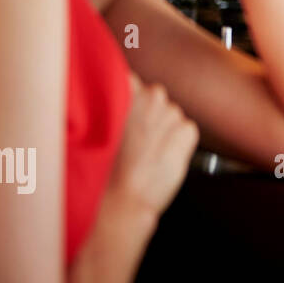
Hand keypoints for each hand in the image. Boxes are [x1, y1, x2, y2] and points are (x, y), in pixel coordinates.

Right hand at [106, 72, 199, 218]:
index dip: (126, 102)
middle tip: (132, 140)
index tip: (121, 119)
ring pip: (169, 114)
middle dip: (145, 114)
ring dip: (161, 129)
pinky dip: (176, 142)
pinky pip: (185, 130)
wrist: (120, 200)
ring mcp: (172, 112)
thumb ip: (110, 104)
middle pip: (152, 97)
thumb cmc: (102, 168)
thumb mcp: (95, 126)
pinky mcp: (188, 130)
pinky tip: (158, 158)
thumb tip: (119, 96)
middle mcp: (151, 94)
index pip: (130, 82)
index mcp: (125, 87)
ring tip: (143, 153)